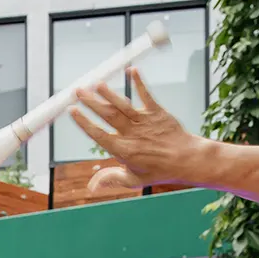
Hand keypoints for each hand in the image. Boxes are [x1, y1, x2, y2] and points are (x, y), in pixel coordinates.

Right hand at [69, 68, 201, 193]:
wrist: (186, 159)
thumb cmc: (159, 170)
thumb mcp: (133, 180)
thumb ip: (111, 179)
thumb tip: (91, 187)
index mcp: (124, 150)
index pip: (99, 134)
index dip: (84, 122)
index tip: (72, 111)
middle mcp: (132, 134)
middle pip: (108, 115)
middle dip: (91, 102)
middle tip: (78, 91)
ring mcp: (145, 122)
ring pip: (123, 105)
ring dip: (109, 93)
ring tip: (96, 83)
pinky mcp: (158, 113)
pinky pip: (146, 95)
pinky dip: (139, 82)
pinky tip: (131, 70)